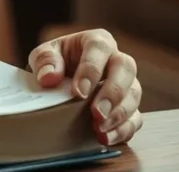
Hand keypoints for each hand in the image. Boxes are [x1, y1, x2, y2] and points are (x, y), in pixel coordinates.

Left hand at [28, 29, 142, 145]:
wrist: (58, 81)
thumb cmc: (54, 63)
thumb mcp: (43, 55)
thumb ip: (44, 60)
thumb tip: (49, 77)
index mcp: (96, 42)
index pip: (99, 49)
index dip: (91, 70)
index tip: (79, 92)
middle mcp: (115, 59)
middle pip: (126, 69)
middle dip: (113, 92)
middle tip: (97, 112)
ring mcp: (126, 83)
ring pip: (134, 93)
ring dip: (119, 113)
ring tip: (99, 128)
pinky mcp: (129, 106)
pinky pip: (136, 117)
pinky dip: (123, 129)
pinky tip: (106, 137)